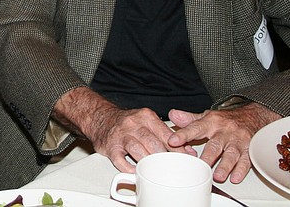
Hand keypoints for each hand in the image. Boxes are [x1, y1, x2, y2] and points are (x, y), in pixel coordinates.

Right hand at [54, 88, 191, 174]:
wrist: (101, 117)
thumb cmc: (128, 123)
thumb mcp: (148, 121)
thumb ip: (167, 135)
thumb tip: (189, 151)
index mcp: (146, 116)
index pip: (165, 133)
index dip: (178, 148)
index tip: (186, 158)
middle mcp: (132, 124)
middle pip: (152, 142)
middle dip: (164, 157)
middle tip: (173, 167)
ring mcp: (120, 135)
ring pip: (136, 150)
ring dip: (148, 162)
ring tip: (157, 171)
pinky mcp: (110, 147)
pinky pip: (119, 160)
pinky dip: (128, 168)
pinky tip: (136, 172)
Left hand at [168, 103, 280, 183]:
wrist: (252, 116)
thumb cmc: (226, 120)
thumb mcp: (207, 117)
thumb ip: (189, 119)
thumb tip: (172, 115)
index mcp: (211, 123)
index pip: (195, 128)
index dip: (183, 134)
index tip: (173, 141)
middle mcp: (225, 132)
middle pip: (215, 145)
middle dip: (207, 156)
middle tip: (198, 165)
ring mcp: (238, 141)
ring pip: (231, 154)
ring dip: (225, 166)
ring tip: (217, 176)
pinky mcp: (250, 150)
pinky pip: (247, 160)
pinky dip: (241, 170)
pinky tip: (235, 177)